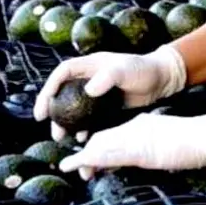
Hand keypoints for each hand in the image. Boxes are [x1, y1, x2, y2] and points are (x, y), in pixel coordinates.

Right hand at [33, 46, 187, 138]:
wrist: (162, 79)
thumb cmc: (143, 69)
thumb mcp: (125, 69)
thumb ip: (107, 77)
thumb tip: (89, 90)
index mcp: (90, 65)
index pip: (62, 73)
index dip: (48, 89)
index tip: (43, 108)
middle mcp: (90, 78)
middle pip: (63, 92)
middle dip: (53, 109)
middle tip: (48, 126)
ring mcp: (98, 92)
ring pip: (74, 107)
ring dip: (66, 122)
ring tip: (62, 137)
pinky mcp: (106, 104)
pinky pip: (89, 117)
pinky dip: (84, 127)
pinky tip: (82, 138)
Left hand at [58, 106, 205, 178]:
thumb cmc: (197, 139)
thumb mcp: (171, 141)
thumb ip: (157, 145)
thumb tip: (153, 154)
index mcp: (143, 125)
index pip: (114, 135)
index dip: (98, 146)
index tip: (90, 158)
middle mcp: (135, 127)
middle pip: (104, 138)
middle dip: (88, 152)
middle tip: (76, 166)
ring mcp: (136, 137)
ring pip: (102, 145)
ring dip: (84, 157)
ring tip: (70, 166)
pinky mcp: (138, 150)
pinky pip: (109, 155)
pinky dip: (89, 160)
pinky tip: (78, 164)